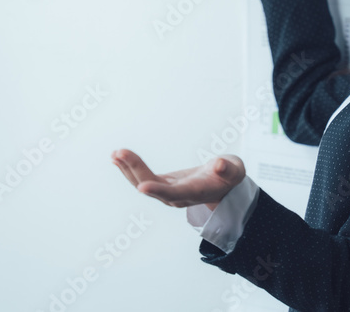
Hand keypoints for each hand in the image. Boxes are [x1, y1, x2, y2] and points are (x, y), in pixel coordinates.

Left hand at [111, 149, 244, 210]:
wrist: (223, 186)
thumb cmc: (230, 176)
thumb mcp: (234, 170)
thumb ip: (228, 169)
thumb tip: (219, 165)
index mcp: (194, 193)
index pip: (174, 193)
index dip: (158, 190)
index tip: (142, 187)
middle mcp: (177, 196)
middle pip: (152, 185)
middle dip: (135, 170)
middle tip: (120, 153)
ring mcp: (167, 192)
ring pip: (143, 182)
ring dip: (127, 168)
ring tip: (116, 154)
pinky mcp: (163, 184)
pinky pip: (142, 177)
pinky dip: (129, 168)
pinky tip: (118, 157)